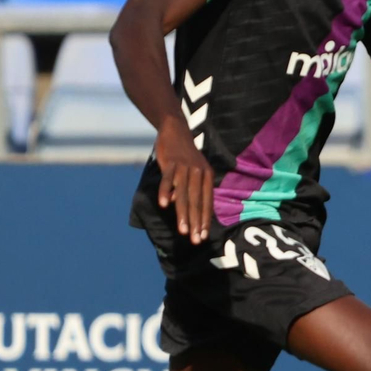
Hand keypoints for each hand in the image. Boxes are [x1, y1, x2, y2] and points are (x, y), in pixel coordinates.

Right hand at [155, 116, 213, 244]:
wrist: (176, 130)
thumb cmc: (185, 156)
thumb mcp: (193, 172)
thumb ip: (190, 189)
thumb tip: (178, 206)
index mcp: (207, 177)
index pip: (207, 202)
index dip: (204, 220)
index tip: (202, 236)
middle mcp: (198, 173)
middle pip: (196, 202)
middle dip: (195, 223)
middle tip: (195, 240)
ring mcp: (184, 168)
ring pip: (183, 194)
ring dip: (182, 214)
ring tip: (182, 230)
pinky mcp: (170, 162)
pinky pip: (167, 179)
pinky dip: (165, 192)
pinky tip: (163, 205)